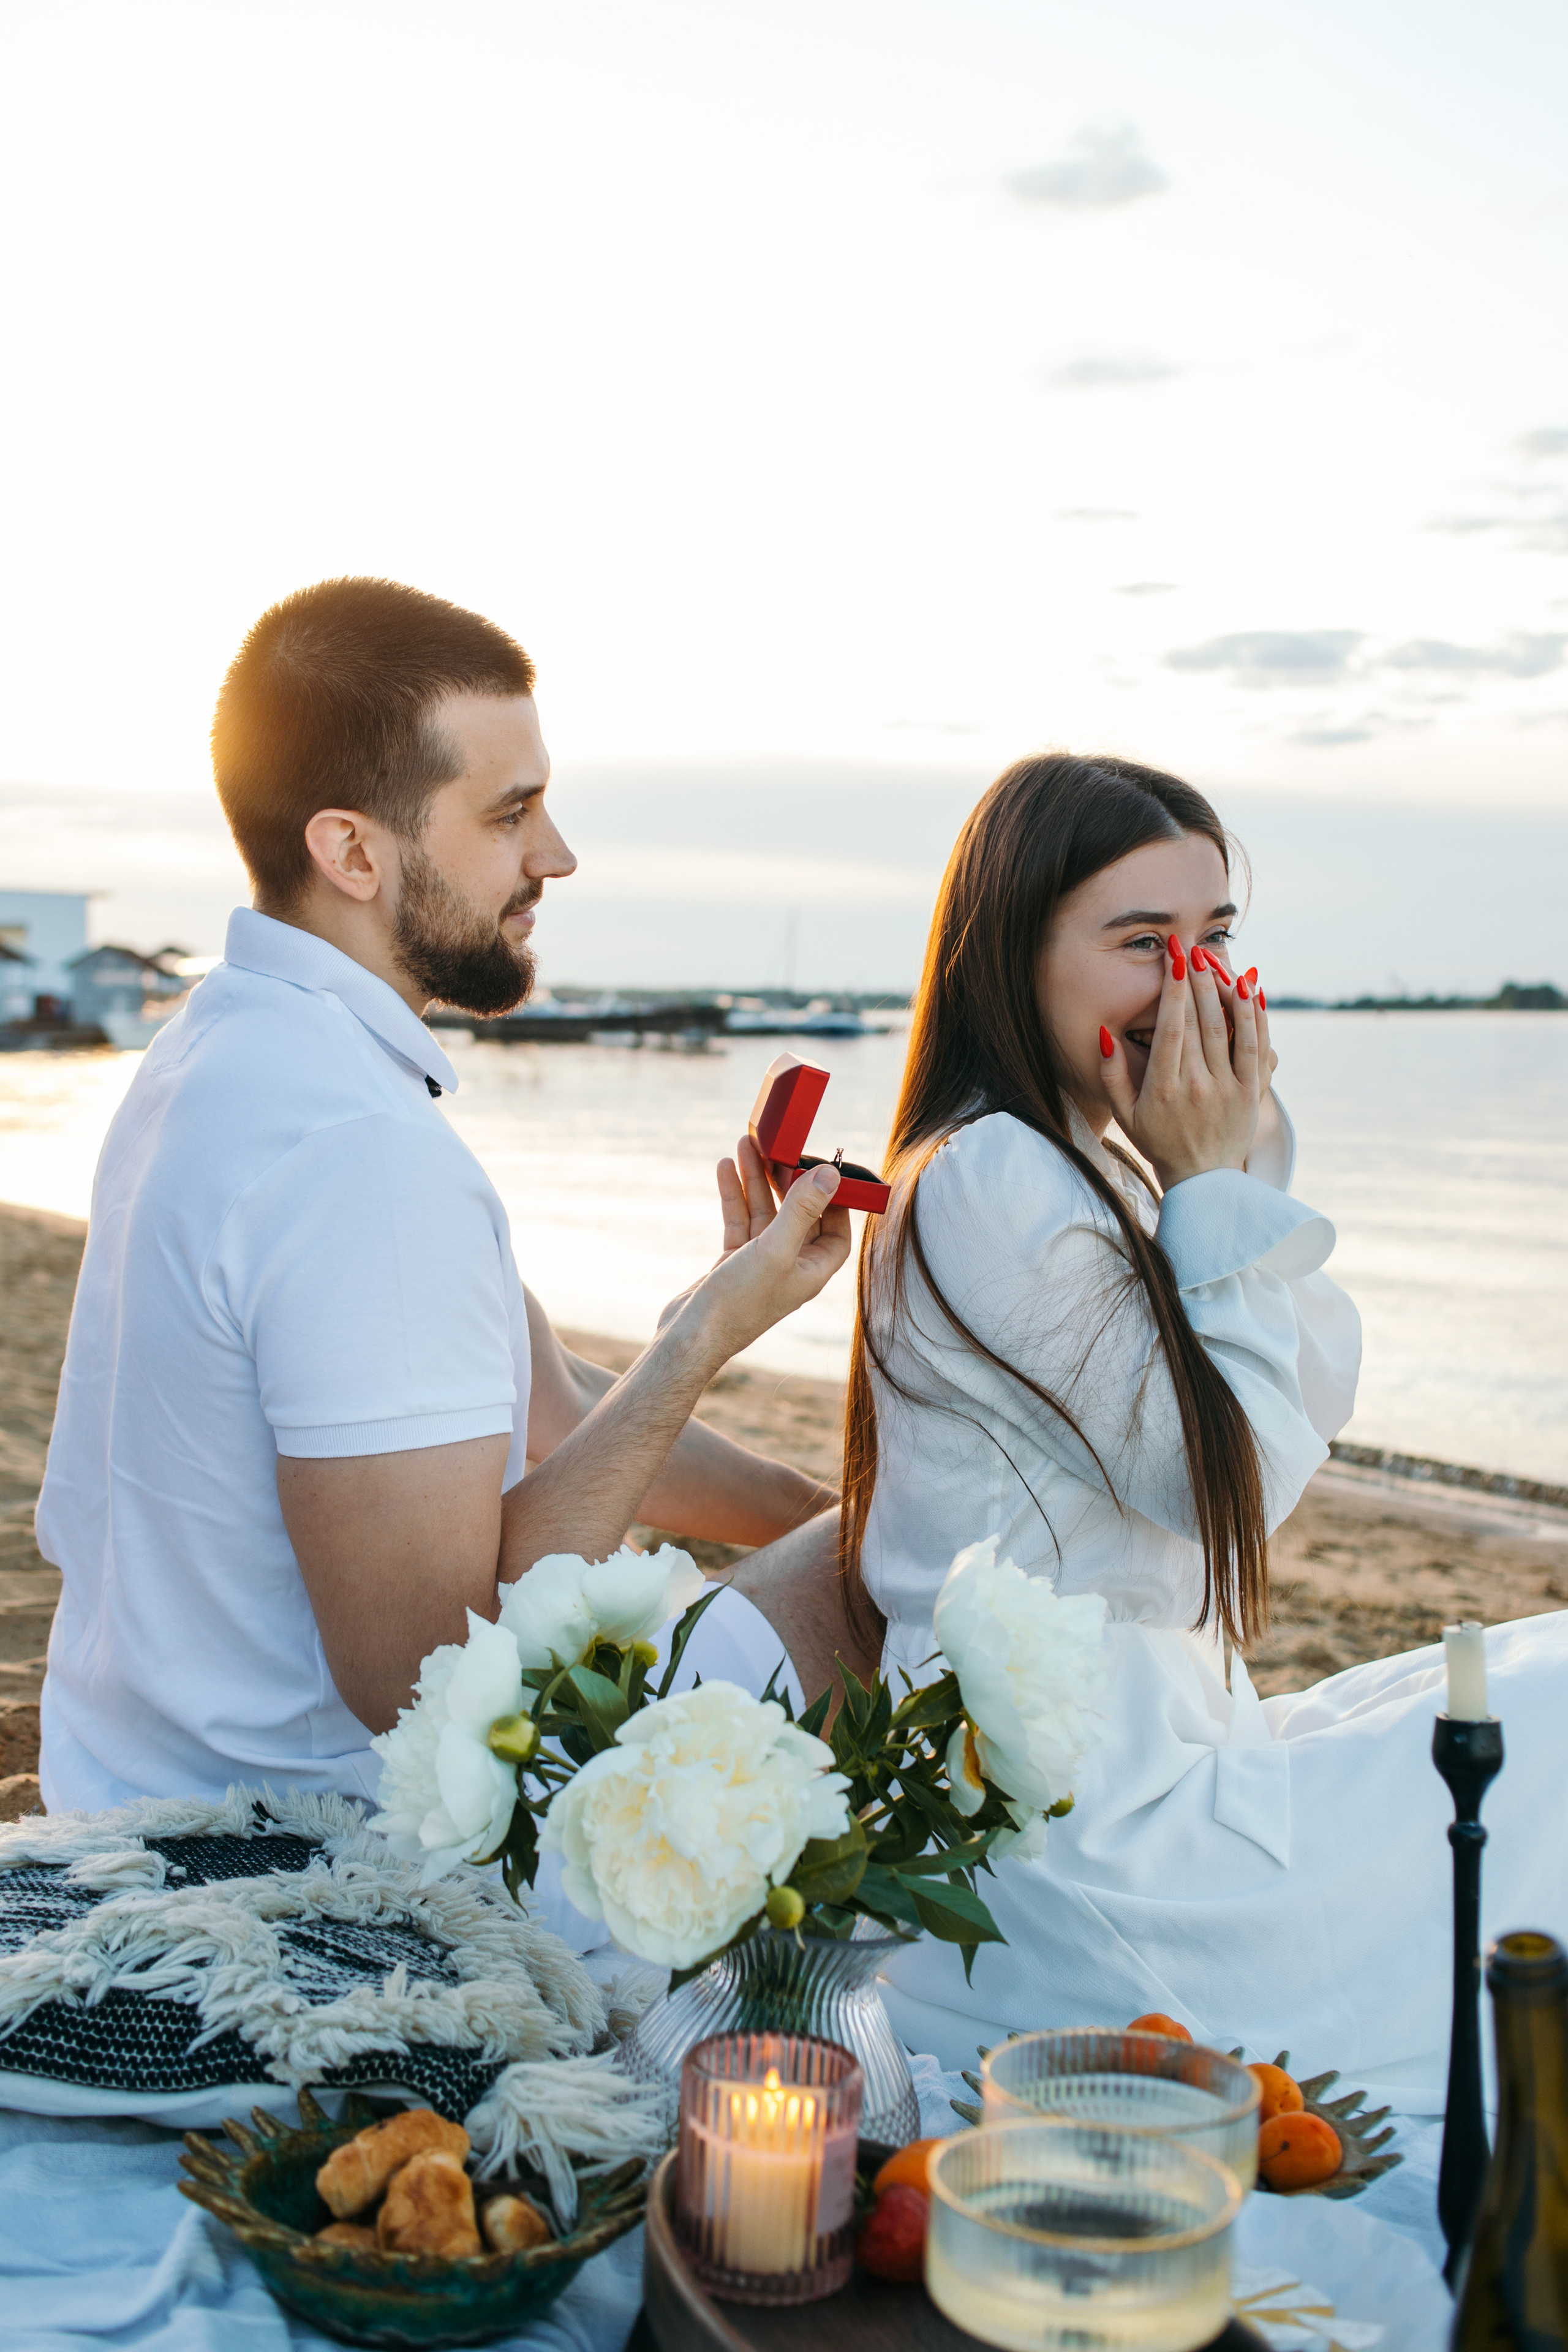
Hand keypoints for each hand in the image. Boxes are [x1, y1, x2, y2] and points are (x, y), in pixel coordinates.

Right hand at [658, 1135, 849, 1351]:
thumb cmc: (739, 1302)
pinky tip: (725, 1170)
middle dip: (786, 1179)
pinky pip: (739, 1221)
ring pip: (764, 1213)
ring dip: (755, 1180)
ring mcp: (761, 1263)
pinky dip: (733, 1196)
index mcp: (811, 1270)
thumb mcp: (774, 1249)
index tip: (821, 1168)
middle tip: (776, 1148)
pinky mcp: (734, 1261)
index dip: (833, 1199)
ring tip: (744, 1146)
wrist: (691, 1336)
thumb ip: (801, 1210)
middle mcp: (791, 1267)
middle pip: (797, 1214)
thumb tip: (829, 1176)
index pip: (835, 1230)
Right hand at [1101, 939, 1264, 1187]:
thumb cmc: (1158, 1141)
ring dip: (1222, 989)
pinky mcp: (1251, 1092)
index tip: (1172, 958)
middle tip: (1190, 948)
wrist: (1203, 1178)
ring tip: (1214, 961)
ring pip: (1228, 1028)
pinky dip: (1254, 1015)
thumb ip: (1111, 1073)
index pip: (1170, 1027)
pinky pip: (1256, 1046)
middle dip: (1195, 978)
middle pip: (1199, 1020)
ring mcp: (1228, 1088)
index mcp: (1164, 1088)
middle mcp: (1197, 1085)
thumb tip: (1104, 1033)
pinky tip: (1249, 989)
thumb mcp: (1124, 1112)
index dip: (1172, 988)